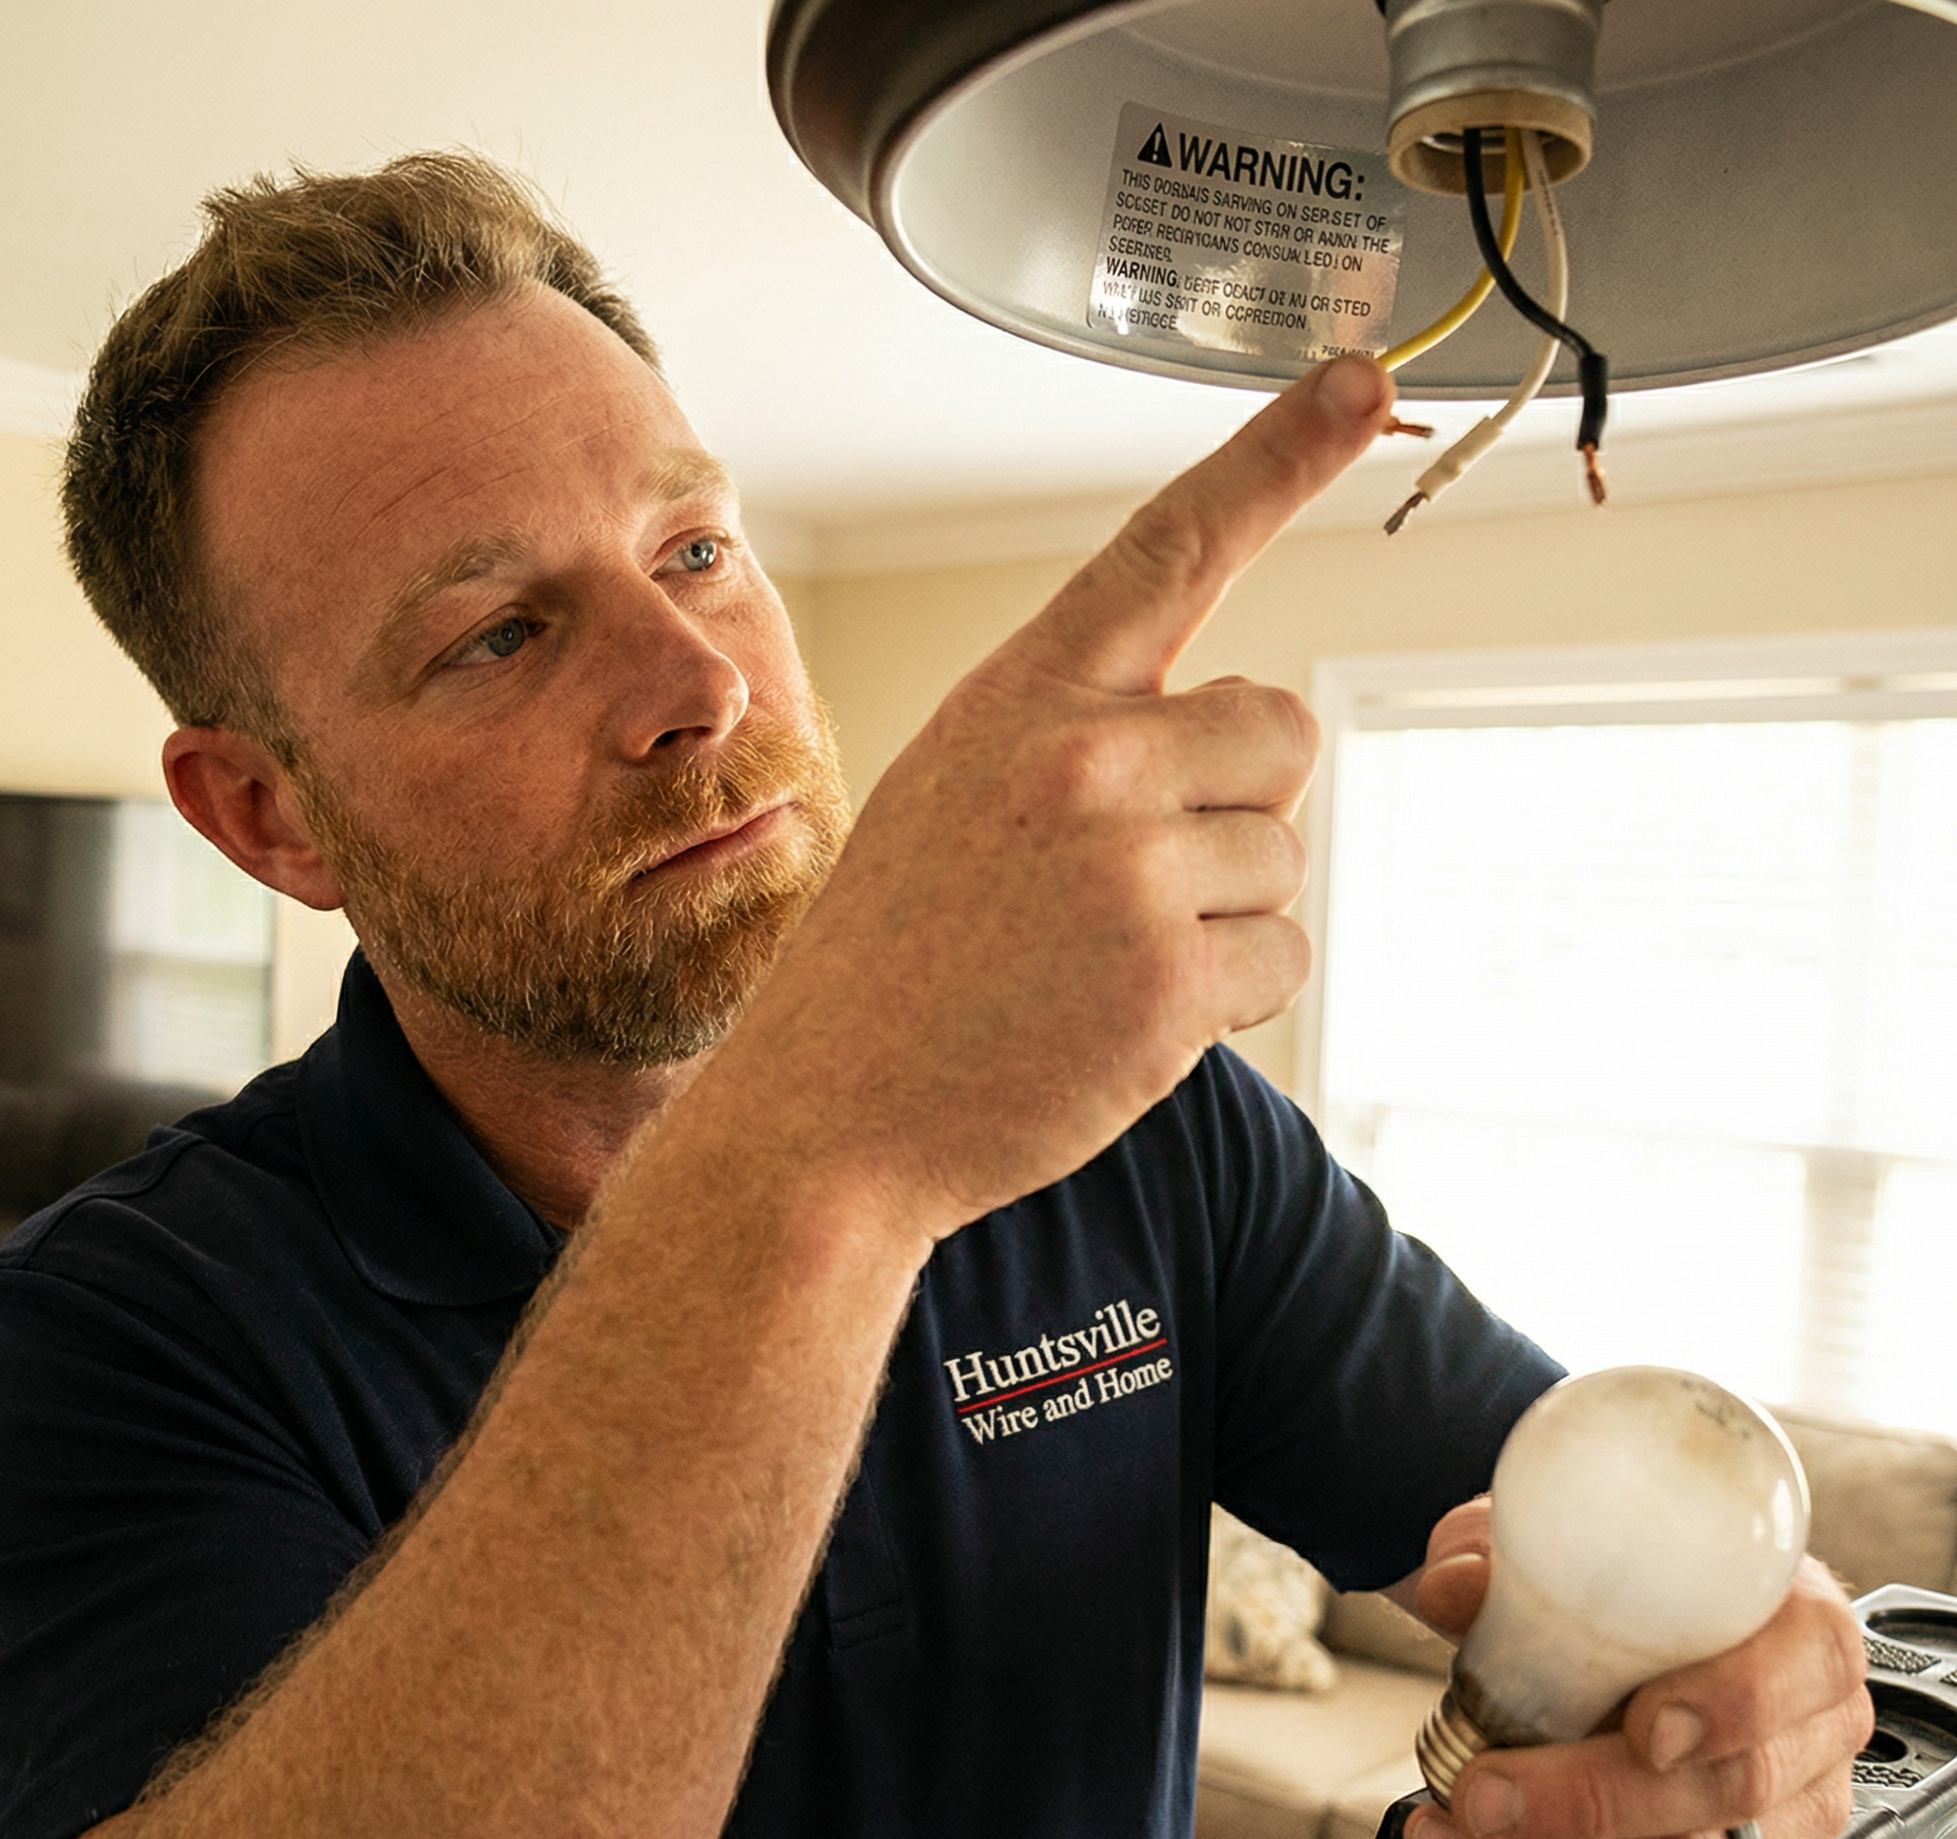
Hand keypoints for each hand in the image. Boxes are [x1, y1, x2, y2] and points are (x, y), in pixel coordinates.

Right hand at [728, 355, 1394, 1241]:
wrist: (826, 1113)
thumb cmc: (893, 955)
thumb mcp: (952, 790)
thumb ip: (1078, 734)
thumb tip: (1234, 732)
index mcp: (1021, 696)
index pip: (1171, 545)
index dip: (1278, 455)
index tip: (1360, 376)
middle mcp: (1083, 759)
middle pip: (1282, 729)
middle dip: (1239, 801)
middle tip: (1135, 874)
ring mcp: (1130, 871)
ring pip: (1284, 856)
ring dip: (1223, 912)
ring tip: (1100, 957)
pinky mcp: (1170, 985)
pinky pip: (1280, 960)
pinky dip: (1225, 998)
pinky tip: (1122, 1018)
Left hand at [1402, 1500, 1872, 1838]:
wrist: (1636, 1627)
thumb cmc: (1621, 1582)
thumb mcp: (1560, 1539)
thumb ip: (1503, 1551)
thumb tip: (1455, 1587)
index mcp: (1799, 1625)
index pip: (1799, 1667)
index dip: (1728, 1706)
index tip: (1643, 1729)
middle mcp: (1814, 1727)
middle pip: (1727, 1789)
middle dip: (1584, 1805)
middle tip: (1480, 1796)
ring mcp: (1795, 1819)